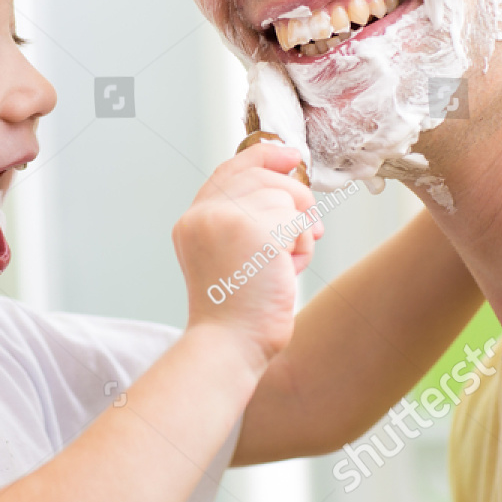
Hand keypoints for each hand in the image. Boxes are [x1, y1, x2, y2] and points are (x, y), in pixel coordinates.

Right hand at [172, 142, 321, 368]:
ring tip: (283, 265)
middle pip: (263, 177)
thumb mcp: (229, 257)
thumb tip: (288, 185)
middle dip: (294, 200)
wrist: (230, 345)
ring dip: (298, 230)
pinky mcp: (256, 229)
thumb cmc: (238, 312)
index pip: (229, 171)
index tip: (290, 156)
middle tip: (309, 231)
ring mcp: (227, 219)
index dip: (262, 156)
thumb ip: (243, 221)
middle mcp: (204, 214)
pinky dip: (302, 245)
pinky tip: (287, 271)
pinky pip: (297, 220)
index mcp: (192, 221)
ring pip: (285, 196)